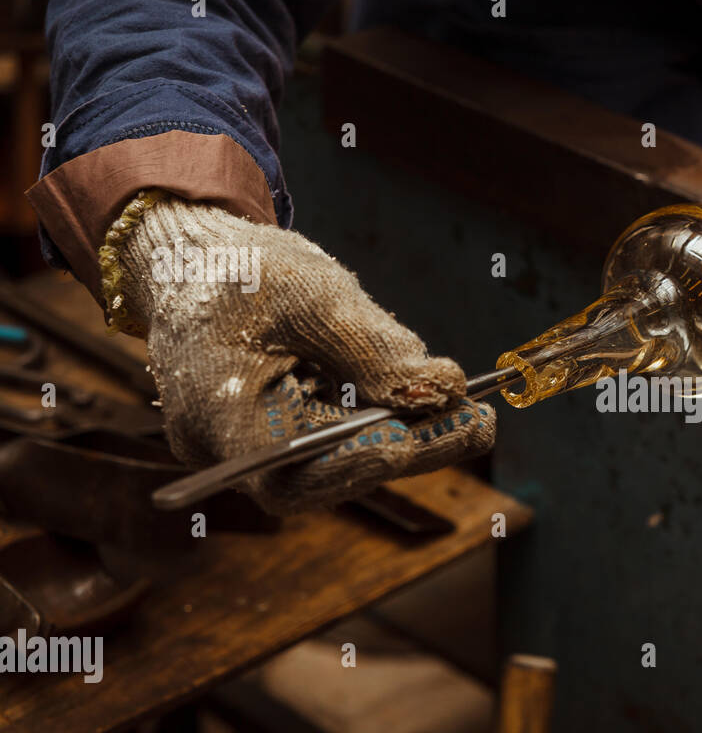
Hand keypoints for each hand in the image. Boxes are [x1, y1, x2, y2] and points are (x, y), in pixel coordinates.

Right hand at [102, 190, 494, 513]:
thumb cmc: (237, 268)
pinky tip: (430, 400)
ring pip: (337, 459)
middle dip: (408, 448)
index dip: (359, 463)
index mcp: (215, 413)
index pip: (291, 467)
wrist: (193, 260)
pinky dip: (380, 422)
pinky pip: (333, 440)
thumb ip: (375, 347)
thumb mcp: (311, 292)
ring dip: (405, 437)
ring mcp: (249, 448)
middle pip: (326, 473)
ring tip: (471, 414)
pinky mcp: (275, 435)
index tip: (422, 439)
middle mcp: (226, 448)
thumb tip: (446, 387)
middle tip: (478, 425)